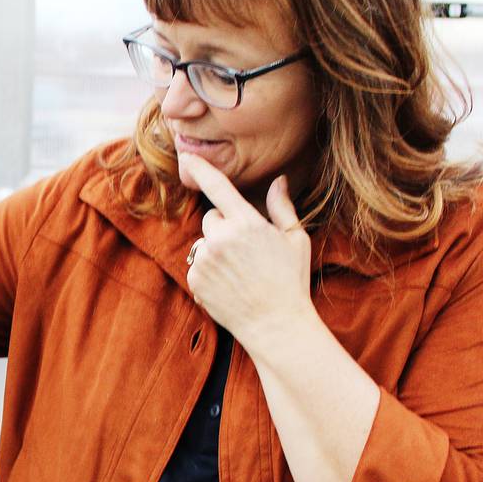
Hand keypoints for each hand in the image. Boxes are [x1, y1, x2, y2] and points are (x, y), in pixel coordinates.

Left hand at [177, 151, 314, 347]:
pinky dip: (209, 272)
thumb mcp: (295, 240)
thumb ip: (282, 208)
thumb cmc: (291, 281)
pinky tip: (230, 285)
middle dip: (225, 228)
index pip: (218, 187)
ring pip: (204, 243)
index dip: (201, 168)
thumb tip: (279, 180)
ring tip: (240, 273)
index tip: (187, 156)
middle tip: (247, 252)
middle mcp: (221, 238)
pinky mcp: (195, 279)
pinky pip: (198, 265)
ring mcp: (205, 260)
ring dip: (216, 251)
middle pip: (212, 219)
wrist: (276, 325)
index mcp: (247, 224)